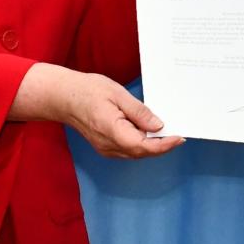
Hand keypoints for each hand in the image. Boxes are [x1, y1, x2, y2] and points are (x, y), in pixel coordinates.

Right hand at [12, 63, 182, 158]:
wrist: (64, 97)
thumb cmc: (88, 91)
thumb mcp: (117, 94)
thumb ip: (138, 111)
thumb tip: (158, 126)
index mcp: (112, 130)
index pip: (143, 146)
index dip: (164, 145)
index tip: (179, 137)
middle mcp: (109, 145)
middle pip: (142, 152)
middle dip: (162, 145)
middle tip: (178, 132)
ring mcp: (106, 148)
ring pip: (136, 153)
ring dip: (153, 145)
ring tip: (167, 131)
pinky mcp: (105, 147)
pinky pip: (128, 149)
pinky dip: (141, 143)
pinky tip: (148, 132)